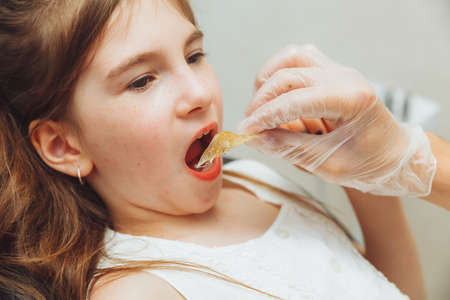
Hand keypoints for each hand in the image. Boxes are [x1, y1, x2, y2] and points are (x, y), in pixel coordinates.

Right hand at [238, 45, 435, 196]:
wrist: (393, 154)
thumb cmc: (369, 162)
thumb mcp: (329, 165)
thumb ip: (290, 148)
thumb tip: (255, 138)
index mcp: (352, 101)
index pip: (295, 101)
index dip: (264, 117)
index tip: (244, 132)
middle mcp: (345, 78)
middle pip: (288, 75)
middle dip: (262, 101)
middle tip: (250, 126)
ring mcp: (339, 71)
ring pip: (292, 58)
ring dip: (270, 81)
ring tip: (262, 108)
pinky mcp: (332, 73)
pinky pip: (299, 60)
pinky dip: (281, 75)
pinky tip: (276, 97)